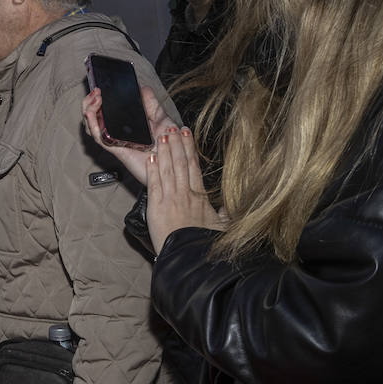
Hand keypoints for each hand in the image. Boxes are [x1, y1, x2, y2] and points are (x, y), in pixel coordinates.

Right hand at [81, 85, 174, 186]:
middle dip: (90, 103)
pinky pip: (99, 137)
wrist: (175, 160)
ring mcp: (115, 141)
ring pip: (93, 127)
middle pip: (95, 119)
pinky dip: (92, 124)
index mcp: (126, 127)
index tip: (100, 89)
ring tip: (94, 98)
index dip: (98, 101)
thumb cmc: (170, 145)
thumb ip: (151, 105)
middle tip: (96, 92)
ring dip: (89, 110)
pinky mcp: (116, 148)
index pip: (105, 113)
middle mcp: (118, 134)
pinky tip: (92, 113)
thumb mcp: (161, 118)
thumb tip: (143, 88)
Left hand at [146, 128, 226, 252]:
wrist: (188, 257)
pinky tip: (151, 157)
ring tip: (161, 135)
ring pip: (167, 170)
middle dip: (176, 143)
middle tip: (172, 127)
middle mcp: (185, 194)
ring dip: (165, 151)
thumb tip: (231, 205)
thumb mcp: (222, 227)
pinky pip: (154, 184)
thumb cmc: (204, 244)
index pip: (194, 166)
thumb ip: (225, 212)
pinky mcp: (156, 207)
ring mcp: (170, 199)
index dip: (190, 148)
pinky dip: (152, 170)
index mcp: (200, 196)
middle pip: (180, 163)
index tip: (188, 135)